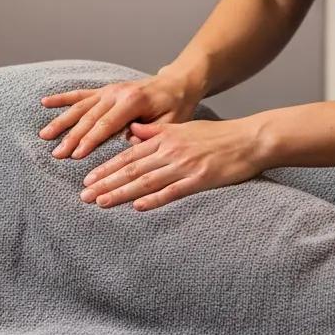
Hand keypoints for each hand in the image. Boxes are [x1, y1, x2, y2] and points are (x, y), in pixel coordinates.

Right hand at [39, 73, 200, 159]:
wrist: (176, 84)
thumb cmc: (175, 106)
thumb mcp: (171, 122)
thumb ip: (151, 132)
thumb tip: (129, 144)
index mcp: (133, 101)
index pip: (106, 124)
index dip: (90, 140)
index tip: (76, 155)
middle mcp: (117, 93)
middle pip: (89, 117)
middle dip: (71, 137)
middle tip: (57, 154)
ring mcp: (109, 90)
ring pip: (80, 107)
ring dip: (61, 121)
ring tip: (45, 136)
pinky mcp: (104, 90)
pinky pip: (80, 94)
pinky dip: (62, 98)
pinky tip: (45, 102)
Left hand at [79, 118, 265, 210]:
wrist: (250, 139)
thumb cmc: (217, 134)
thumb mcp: (183, 127)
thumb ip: (155, 131)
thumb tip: (131, 133)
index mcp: (165, 138)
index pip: (128, 155)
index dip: (106, 168)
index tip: (87, 179)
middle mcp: (170, 151)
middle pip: (132, 169)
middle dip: (106, 182)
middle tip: (84, 195)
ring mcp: (185, 166)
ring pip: (146, 181)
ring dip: (122, 193)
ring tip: (101, 202)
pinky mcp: (200, 179)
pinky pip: (173, 191)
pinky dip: (155, 199)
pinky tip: (138, 207)